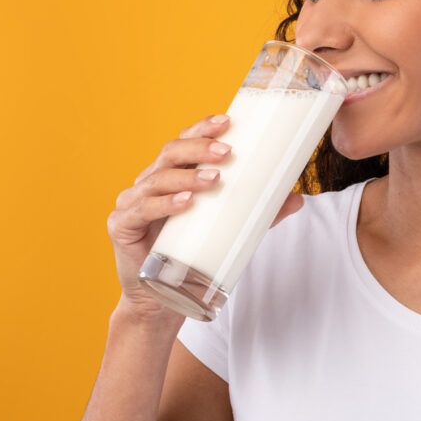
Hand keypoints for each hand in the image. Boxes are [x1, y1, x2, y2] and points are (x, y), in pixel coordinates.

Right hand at [105, 115, 305, 320]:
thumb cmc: (192, 255)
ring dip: (187, 176)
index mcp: (171, 175)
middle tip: (227, 152)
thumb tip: (299, 198)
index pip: (185, 141)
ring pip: (157, 179)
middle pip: (171, 153)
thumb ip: (261, 214)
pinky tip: (185, 203)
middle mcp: (148, 182)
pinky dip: (164, 204)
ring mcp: (132, 203)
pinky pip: (142, 210)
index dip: (203, 128)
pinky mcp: (122, 226)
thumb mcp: (230, 229)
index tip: (228, 121)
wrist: (162, 299)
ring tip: (215, 179)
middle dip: (199, 147)